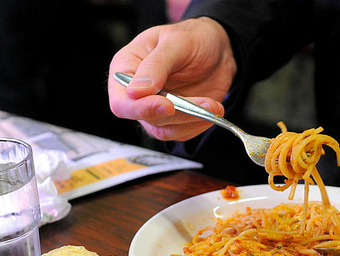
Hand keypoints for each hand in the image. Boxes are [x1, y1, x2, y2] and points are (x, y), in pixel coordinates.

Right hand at [108, 18, 236, 140]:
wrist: (218, 47)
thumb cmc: (192, 37)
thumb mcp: (175, 42)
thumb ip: (155, 66)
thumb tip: (135, 92)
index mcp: (126, 68)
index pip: (121, 101)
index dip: (141, 109)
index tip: (167, 105)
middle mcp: (138, 92)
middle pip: (146, 119)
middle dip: (178, 114)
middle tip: (204, 104)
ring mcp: (156, 107)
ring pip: (164, 131)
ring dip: (192, 121)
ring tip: (212, 105)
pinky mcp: (176, 118)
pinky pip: (182, 133)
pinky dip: (199, 125)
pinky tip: (212, 109)